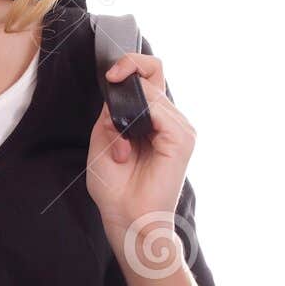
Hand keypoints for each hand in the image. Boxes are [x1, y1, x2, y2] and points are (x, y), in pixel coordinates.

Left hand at [86, 52, 196, 254]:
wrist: (127, 220)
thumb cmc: (116, 189)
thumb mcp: (102, 142)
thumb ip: (110, 115)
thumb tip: (118, 94)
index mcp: (151, 119)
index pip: (149, 75)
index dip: (131, 65)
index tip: (110, 75)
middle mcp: (169, 121)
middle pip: (153, 75)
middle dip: (123, 89)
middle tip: (111, 123)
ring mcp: (178, 129)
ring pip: (153, 93)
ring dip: (127, 117)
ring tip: (122, 152)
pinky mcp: (182, 140)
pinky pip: (160, 111)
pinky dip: (139, 124)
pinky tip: (130, 149)